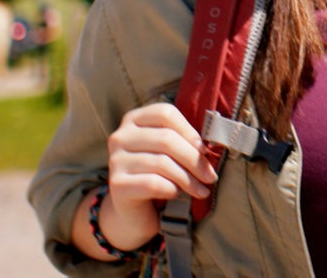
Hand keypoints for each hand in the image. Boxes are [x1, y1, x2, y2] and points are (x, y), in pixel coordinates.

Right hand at [101, 103, 217, 250]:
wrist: (133, 213)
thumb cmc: (157, 176)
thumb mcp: (169, 153)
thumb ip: (183, 142)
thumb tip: (207, 147)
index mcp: (134, 119)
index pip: (165, 113)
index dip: (189, 131)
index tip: (205, 150)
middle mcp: (121, 136)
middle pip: (166, 138)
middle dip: (194, 159)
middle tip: (210, 176)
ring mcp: (116, 160)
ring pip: (162, 163)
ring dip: (188, 178)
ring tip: (202, 190)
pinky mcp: (117, 185)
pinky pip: (153, 183)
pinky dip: (172, 189)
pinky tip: (179, 195)